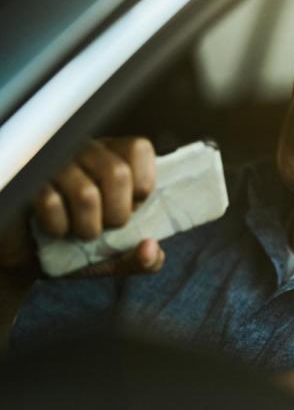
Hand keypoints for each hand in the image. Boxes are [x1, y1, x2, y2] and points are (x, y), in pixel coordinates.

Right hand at [0, 137, 164, 279]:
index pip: (138, 149)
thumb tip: (152, 250)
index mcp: (111, 156)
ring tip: (81, 233)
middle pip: (116, 172)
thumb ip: (145, 260)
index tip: (132, 207)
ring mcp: (53, 164)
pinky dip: (58, 227)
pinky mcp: (27, 182)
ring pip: (85, 193)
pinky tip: (57, 230)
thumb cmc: (80, 247)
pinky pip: (49, 202)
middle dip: (117, 214)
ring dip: (87, 227)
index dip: (141, 186)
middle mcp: (83, 151)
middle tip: (107, 227)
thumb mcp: (118, 257)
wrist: (34, 259)